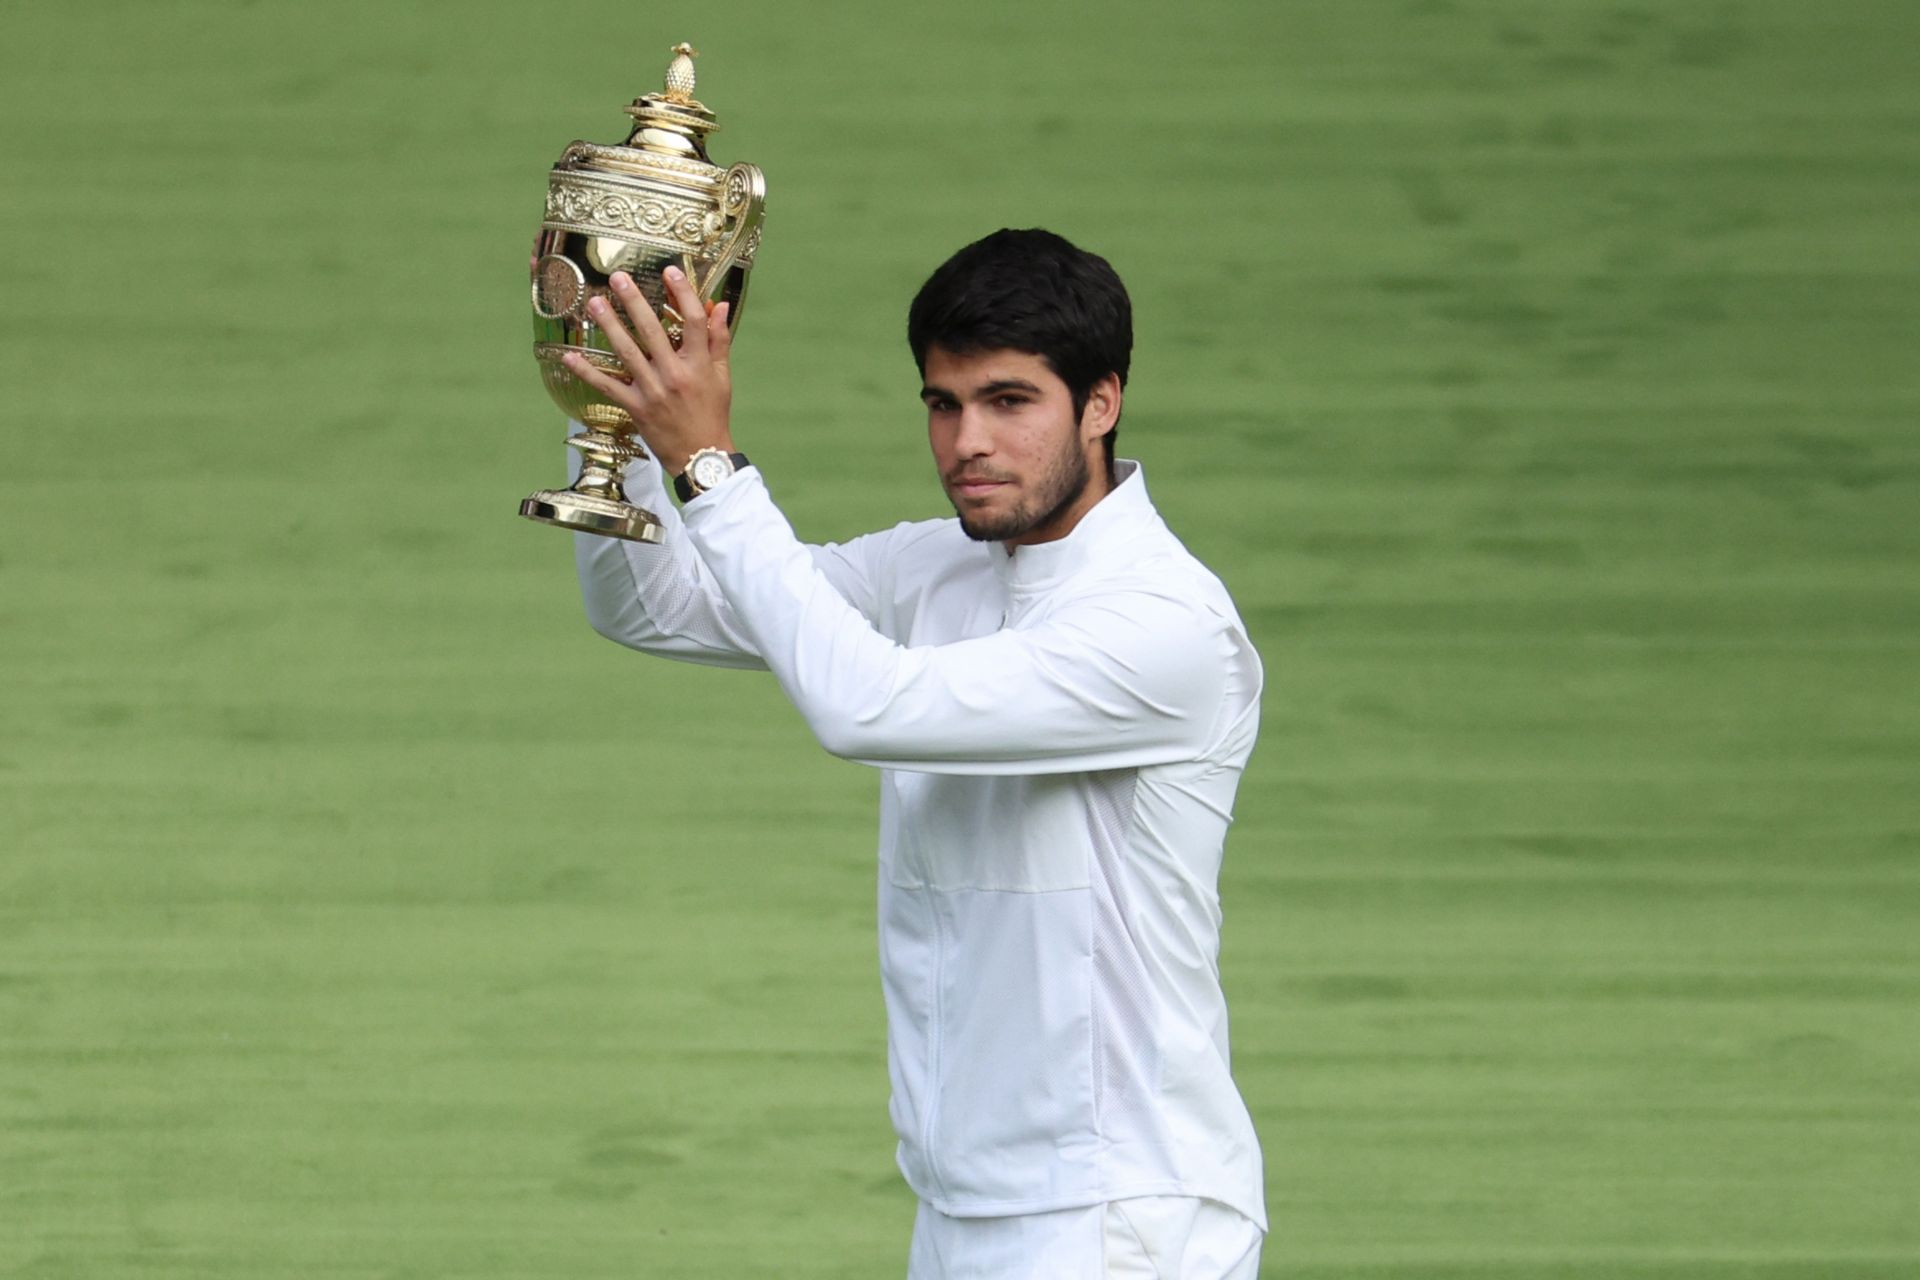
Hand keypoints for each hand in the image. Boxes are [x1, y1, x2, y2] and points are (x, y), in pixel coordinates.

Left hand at [563, 266, 735, 477]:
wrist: (701, 456)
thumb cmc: (713, 414)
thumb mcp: (722, 376)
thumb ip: (718, 339)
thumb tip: (720, 305)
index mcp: (699, 364)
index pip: (693, 321)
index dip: (682, 293)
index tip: (670, 271)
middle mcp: (675, 374)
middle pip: (653, 330)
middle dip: (634, 302)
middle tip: (618, 278)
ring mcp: (653, 391)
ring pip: (627, 353)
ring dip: (609, 327)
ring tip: (595, 304)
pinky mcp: (636, 408)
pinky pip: (607, 387)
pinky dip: (587, 372)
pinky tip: (569, 357)